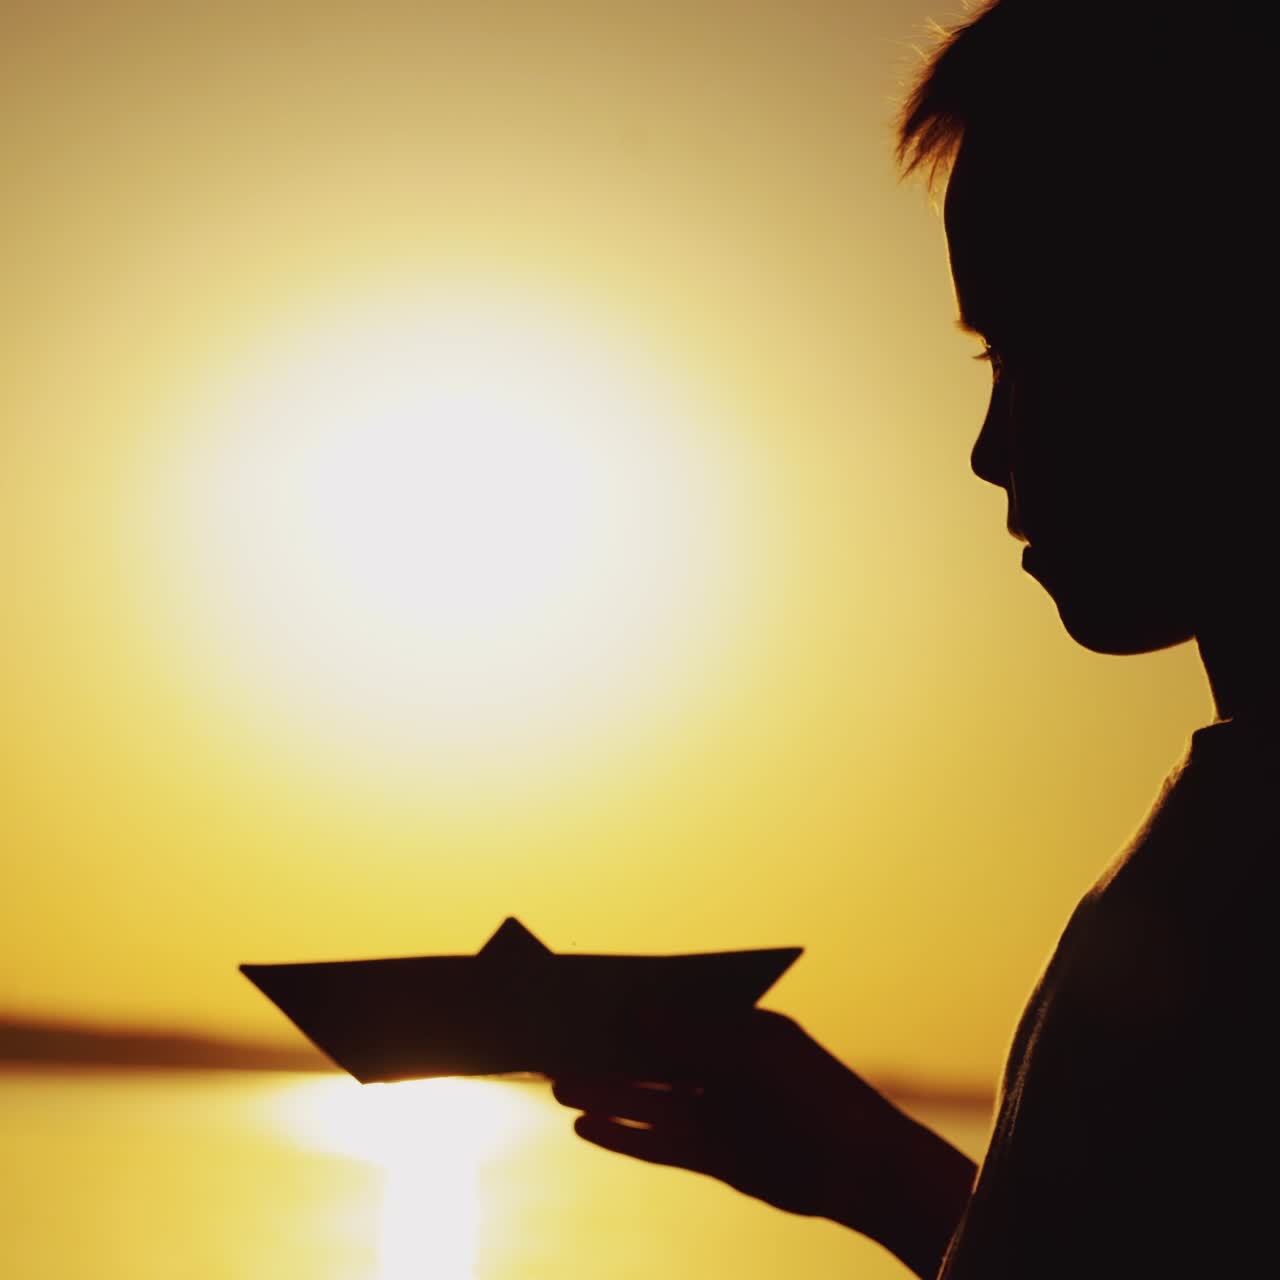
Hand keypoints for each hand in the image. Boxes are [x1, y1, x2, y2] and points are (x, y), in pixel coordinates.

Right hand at [551, 1008, 974, 1277]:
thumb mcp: (749, 1052)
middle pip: (651, 1051)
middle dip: (606, 1043)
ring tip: (553, 1080)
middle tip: (551, 1032)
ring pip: (645, 1098)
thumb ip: (690, 1034)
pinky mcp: (709, 1155)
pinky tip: (582, 1125)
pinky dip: (620, 1134)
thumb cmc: (812, 1092)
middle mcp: (717, 1065)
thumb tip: (632, 1011)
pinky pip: (654, 1142)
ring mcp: (712, 1110)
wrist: (862, 1169)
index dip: (629, 996)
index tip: (583, 986)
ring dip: (603, 1090)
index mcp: (734, 1025)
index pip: (672, 1004)